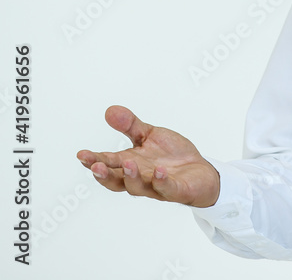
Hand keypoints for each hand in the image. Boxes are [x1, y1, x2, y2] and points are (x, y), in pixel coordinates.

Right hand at [76, 105, 220, 207]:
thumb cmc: (171, 156)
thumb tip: (110, 110)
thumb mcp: (150, 135)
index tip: (81, 154)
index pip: (108, 164)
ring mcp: (157, 187)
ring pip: (138, 188)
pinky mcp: (177, 190)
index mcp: (130, 164)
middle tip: (95, 166)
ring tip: (129, 164)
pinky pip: (167, 189)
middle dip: (104, 175)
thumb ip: (130, 125)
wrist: (201, 171)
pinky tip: (159, 171)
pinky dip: (162, 182)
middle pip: (117, 181)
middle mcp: (140, 178)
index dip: (94, 160)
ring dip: (131, 177)